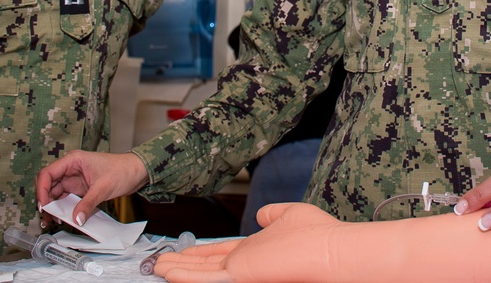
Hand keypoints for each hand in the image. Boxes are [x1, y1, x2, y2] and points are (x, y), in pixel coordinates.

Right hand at [35, 150, 147, 226]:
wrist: (136, 172)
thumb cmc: (122, 170)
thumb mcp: (103, 188)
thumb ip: (88, 204)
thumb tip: (76, 219)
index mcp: (73, 160)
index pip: (47, 173)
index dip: (41, 190)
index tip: (43, 206)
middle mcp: (70, 168)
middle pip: (48, 184)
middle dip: (45, 200)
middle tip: (46, 217)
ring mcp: (74, 178)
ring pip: (55, 193)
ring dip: (52, 206)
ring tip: (51, 221)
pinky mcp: (80, 188)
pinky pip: (66, 198)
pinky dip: (62, 208)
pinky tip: (61, 218)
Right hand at [154, 203, 346, 282]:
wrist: (333, 254)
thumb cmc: (321, 238)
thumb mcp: (291, 217)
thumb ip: (274, 215)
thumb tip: (262, 214)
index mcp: (257, 252)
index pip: (222, 255)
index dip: (201, 254)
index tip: (185, 252)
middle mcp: (247, 265)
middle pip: (206, 266)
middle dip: (184, 264)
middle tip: (161, 264)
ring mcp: (242, 273)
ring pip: (201, 273)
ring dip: (178, 271)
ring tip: (157, 269)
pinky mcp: (239, 276)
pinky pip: (204, 277)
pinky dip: (184, 275)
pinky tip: (167, 273)